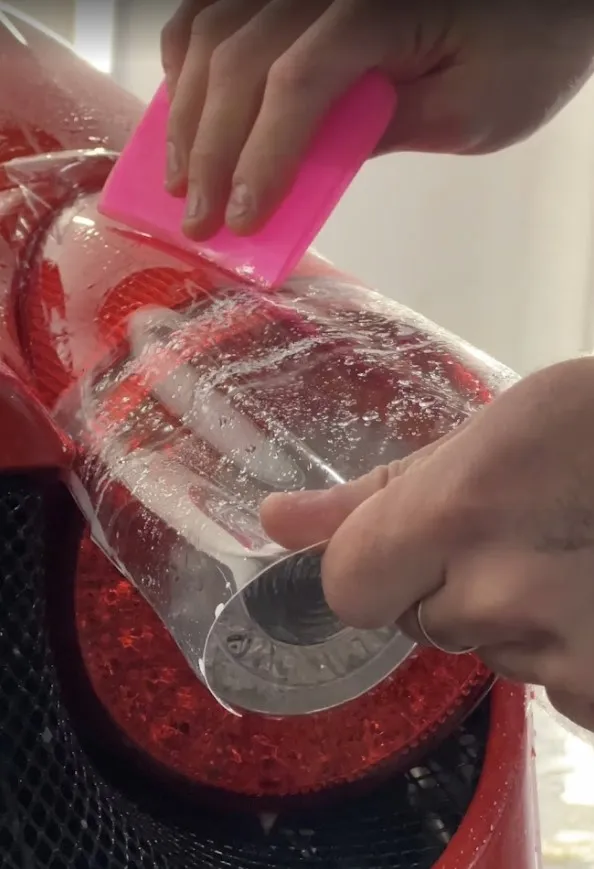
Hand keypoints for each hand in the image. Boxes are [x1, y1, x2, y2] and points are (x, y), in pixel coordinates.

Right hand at [161, 0, 593, 238]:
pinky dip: (189, 51)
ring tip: (180, 177)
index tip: (243, 220)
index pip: (297, 84)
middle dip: (212, 149)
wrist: (546, 0)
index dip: (261, 157)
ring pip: (214, 31)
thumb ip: (384, 133)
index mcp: (382, 9)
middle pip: (240, 60)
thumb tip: (303, 171)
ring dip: (187, 108)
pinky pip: (218, 5)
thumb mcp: (468, 113)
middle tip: (199, 220)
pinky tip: (183, 99)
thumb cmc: (523, 55)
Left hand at [261, 358, 593, 731]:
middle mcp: (502, 596)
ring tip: (577, 557)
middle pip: (421, 624)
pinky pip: (556, 688)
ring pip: (490, 656)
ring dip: (518, 620)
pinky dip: (574, 654)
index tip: (418, 540)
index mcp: (456, 514)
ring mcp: (566, 655)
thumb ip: (370, 494)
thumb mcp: (481, 436)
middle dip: (456, 588)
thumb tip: (273, 522)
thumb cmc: (589, 427)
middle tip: (525, 533)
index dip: (377, 565)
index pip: (348, 588)